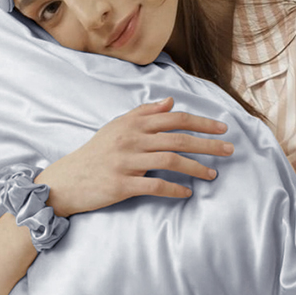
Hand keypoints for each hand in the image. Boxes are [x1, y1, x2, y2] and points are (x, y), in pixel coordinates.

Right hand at [35, 97, 233, 217]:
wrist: (66, 180)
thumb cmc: (95, 153)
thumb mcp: (116, 128)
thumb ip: (143, 113)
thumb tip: (170, 102)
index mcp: (132, 124)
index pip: (174, 118)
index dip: (201, 122)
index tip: (222, 128)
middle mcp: (131, 139)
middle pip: (177, 138)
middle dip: (207, 144)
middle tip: (229, 150)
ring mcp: (126, 162)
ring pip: (170, 160)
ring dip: (196, 168)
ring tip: (213, 175)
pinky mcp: (121, 184)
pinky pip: (155, 185)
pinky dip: (174, 188)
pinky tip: (187, 193)